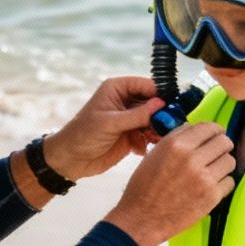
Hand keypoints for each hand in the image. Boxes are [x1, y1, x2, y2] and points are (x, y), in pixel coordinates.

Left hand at [43, 76, 163, 181]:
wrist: (71, 160)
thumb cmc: (83, 135)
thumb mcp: (110, 123)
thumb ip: (137, 115)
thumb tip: (161, 104)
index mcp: (118, 89)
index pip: (147, 85)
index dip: (161, 95)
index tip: (173, 107)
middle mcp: (126, 101)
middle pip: (154, 103)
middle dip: (161, 115)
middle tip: (168, 128)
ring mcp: (130, 118)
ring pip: (154, 120)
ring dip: (157, 130)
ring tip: (154, 140)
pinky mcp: (131, 135)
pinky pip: (149, 135)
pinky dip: (148, 142)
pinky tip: (141, 149)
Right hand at [104, 121, 234, 245]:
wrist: (142, 219)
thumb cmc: (144, 188)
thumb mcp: (154, 154)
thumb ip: (175, 139)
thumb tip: (194, 130)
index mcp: (176, 145)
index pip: (208, 127)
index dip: (214, 130)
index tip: (215, 134)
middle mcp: (191, 159)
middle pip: (224, 142)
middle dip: (222, 146)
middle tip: (217, 153)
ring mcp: (204, 178)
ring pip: (230, 161)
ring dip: (223, 165)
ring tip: (212, 171)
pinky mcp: (211, 196)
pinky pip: (229, 181)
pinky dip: (222, 184)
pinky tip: (210, 187)